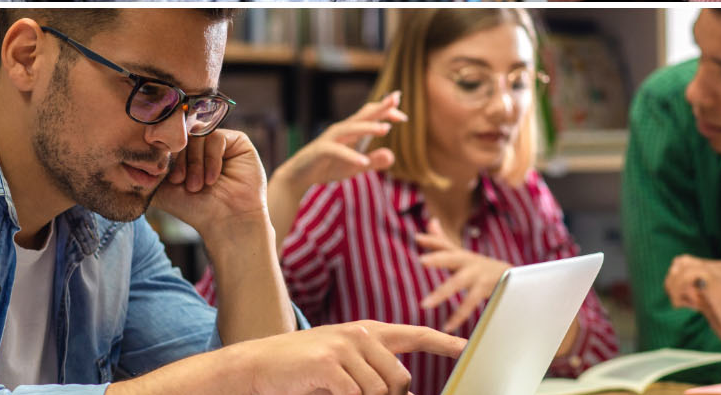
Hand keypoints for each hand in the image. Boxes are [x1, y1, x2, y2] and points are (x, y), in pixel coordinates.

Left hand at [152, 127, 267, 238]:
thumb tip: (132, 147)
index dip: (165, 155)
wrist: (225, 219)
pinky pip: (216, 137)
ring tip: (197, 185)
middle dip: (180, 161)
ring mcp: (218, 142)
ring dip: (195, 162)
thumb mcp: (161, 188)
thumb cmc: (194, 207)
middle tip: (181, 182)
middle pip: (182, 136)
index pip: (167, 139)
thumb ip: (147, 168)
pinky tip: (212, 179)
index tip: (169, 179)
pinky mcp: (237, 141)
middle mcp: (200, 145)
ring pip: (198, 135)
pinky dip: (211, 159)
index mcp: (182, 153)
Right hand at [209, 320, 465, 394]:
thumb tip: (400, 389)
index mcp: (366, 332)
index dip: (442, 342)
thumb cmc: (301, 369)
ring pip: (378, 391)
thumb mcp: (341, 362)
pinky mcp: (327, 365)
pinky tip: (323, 391)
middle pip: (399, 378)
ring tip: (334, 391)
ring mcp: (343, 347)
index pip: (413, 334)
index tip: (464, 346)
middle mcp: (359, 334)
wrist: (255, 365)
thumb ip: (371, 369)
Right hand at [279, 93, 403, 192]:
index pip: (370, 115)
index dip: (386, 112)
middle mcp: (342, 130)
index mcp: (351, 131)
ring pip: (350, 128)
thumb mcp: (356, 167)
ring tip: (385, 129)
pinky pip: (337, 151)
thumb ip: (373, 161)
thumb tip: (392, 155)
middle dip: (380, 106)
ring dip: (368, 128)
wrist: (299, 176)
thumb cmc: (328, 166)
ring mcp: (330, 139)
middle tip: (396, 97)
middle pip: (363, 115)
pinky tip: (364, 161)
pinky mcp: (321, 150)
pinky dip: (350, 156)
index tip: (403, 117)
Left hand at [415, 218, 513, 332]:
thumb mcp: (462, 253)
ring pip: (460, 282)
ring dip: (443, 293)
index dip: (433, 240)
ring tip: (424, 304)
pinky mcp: (486, 290)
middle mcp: (470, 262)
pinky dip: (459, 315)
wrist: (514, 279)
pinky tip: (447, 325)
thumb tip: (430, 221)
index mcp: (462, 255)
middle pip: (453, 257)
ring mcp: (479, 275)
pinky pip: (470, 302)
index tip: (418, 238)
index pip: (446, 244)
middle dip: (439, 258)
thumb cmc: (480, 267)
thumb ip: (443, 241)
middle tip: (422, 261)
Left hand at [662, 254, 720, 351]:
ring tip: (682, 304)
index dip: (678, 282)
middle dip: (673, 281)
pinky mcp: (716, 281)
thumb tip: (681, 292)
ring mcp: (718, 272)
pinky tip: (685, 304)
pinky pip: (687, 274)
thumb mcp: (713, 304)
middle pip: (682, 262)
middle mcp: (719, 267)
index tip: (684, 301)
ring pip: (683, 265)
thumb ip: (699, 295)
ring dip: (674, 285)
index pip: (688, 264)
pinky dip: (679, 288)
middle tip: (679, 302)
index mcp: (720, 271)